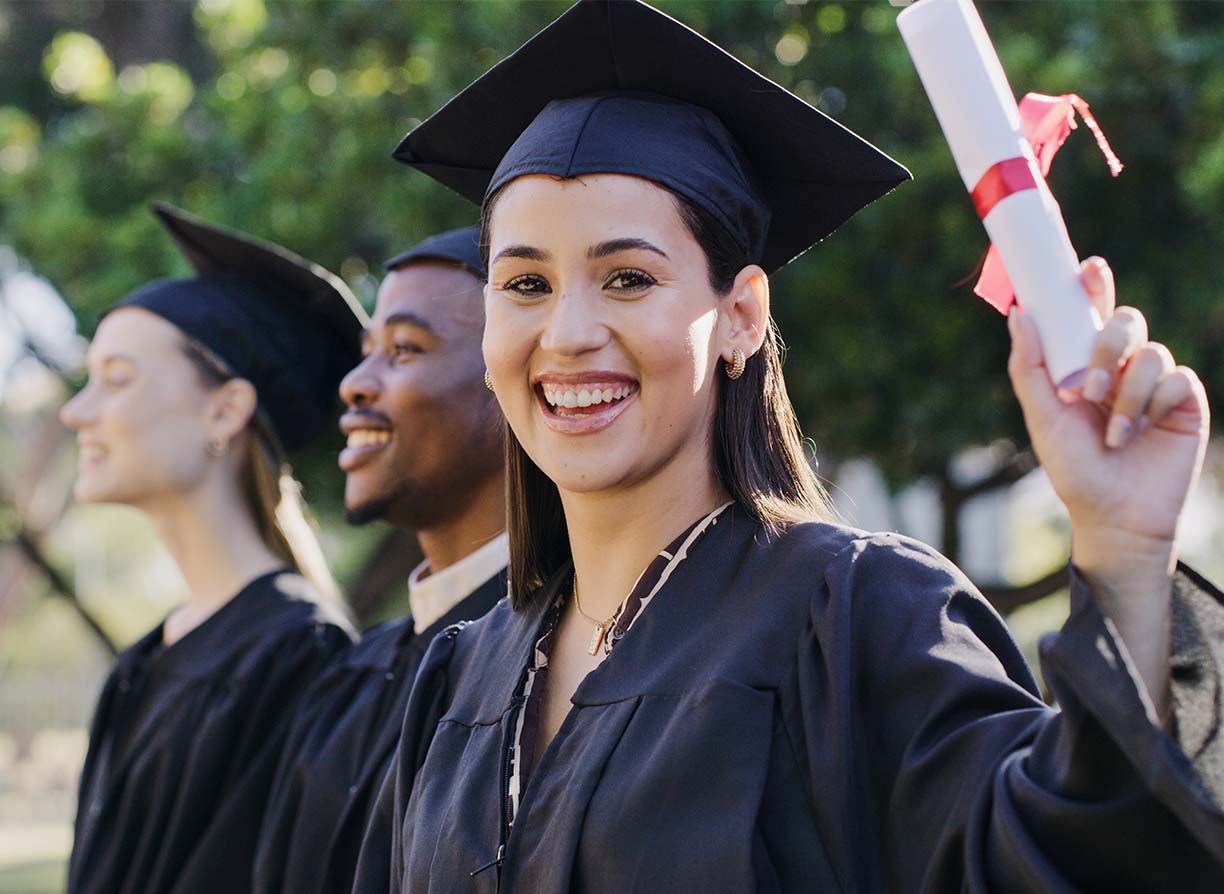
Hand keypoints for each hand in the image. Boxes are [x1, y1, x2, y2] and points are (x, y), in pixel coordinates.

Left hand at [1007, 257, 1208, 572]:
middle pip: (1125, 320)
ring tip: (1114, 433)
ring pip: (1150, 352)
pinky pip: (1176, 378)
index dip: (1093, 285)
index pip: (1091, 312)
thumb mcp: (1043, 418)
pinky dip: (1152, 405)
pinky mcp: (1185, 400)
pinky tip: (1140, 435)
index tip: (1087, 269)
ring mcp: (1156, 382)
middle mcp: (1122, 367)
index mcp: (1086, 364)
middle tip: (1089, 388)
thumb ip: (1029, 366)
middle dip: (1108, 345)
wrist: (1114, 515)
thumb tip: (1018, 312)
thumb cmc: (1074, 468)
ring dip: (1127, 393)